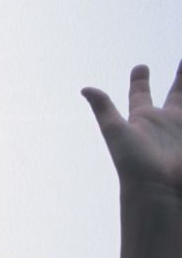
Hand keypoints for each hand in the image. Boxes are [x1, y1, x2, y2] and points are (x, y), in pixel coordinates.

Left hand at [83, 61, 181, 192]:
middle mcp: (166, 122)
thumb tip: (85, 88)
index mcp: (143, 118)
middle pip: (176, 94)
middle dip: (181, 77)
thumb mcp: (116, 131)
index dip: (140, 80)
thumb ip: (104, 108)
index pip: (141, 94)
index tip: (141, 67)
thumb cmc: (133, 162)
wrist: (159, 189)